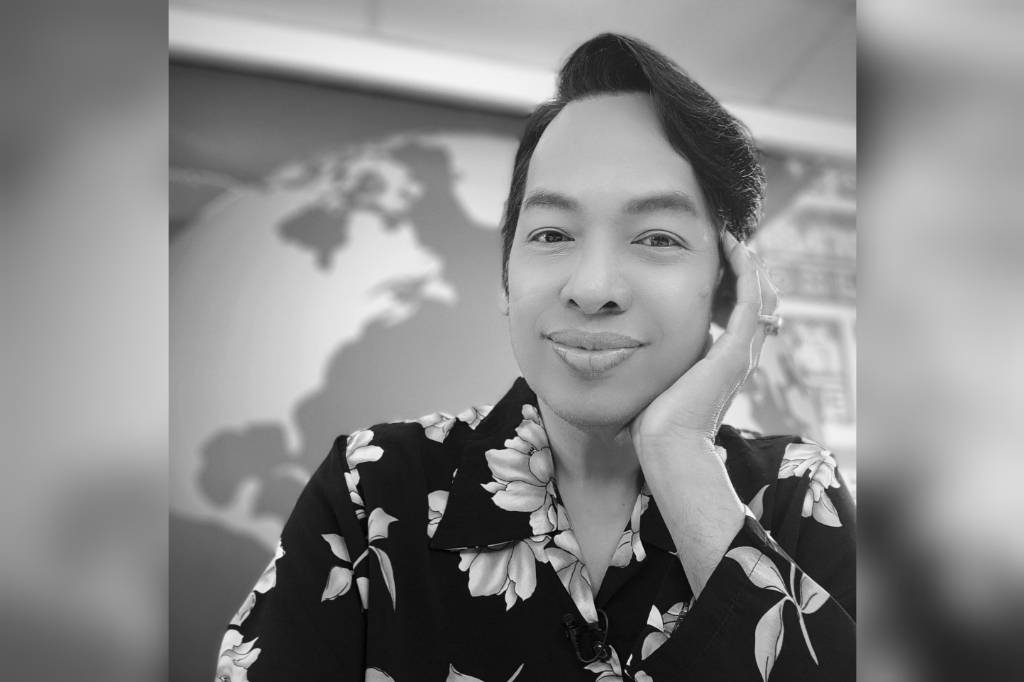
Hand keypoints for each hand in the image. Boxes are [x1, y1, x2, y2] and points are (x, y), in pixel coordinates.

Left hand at [629, 231, 779, 449]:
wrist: (667, 445)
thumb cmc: (654, 420)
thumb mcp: (661, 376)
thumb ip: (662, 357)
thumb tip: (637, 342)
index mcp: (726, 361)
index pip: (742, 312)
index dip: (733, 283)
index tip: (714, 259)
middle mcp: (741, 354)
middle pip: (759, 300)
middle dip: (744, 269)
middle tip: (725, 243)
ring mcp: (743, 352)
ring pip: (762, 295)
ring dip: (748, 264)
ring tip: (730, 240)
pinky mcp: (737, 350)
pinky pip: (753, 299)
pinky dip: (746, 270)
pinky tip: (732, 248)